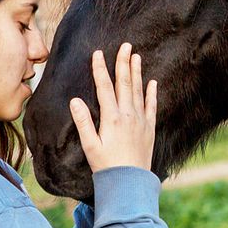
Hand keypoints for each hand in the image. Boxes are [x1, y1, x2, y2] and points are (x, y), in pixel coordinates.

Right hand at [69, 43, 156, 172]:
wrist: (130, 182)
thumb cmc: (106, 166)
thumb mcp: (90, 145)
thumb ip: (83, 122)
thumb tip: (75, 100)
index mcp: (111, 118)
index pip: (105, 87)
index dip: (100, 69)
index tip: (98, 53)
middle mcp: (128, 115)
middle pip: (124, 83)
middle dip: (123, 63)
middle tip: (125, 45)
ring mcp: (141, 121)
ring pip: (138, 91)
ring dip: (137, 72)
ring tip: (137, 56)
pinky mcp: (150, 128)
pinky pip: (151, 106)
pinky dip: (151, 93)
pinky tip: (152, 82)